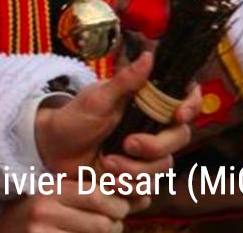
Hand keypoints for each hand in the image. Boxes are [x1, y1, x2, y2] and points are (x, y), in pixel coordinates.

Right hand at [0, 185, 133, 232]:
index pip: (97, 195)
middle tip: (109, 225)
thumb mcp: (58, 195)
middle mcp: (44, 210)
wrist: (1, 230)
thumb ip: (96, 194)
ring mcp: (42, 232)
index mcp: (48, 189)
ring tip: (91, 232)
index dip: (117, 205)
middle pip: (103, 223)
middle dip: (115, 226)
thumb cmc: (36, 213)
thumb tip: (146, 197)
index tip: (118, 208)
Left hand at [35, 52, 200, 177]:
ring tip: (107, 163)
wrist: (52, 149)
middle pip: (179, 138)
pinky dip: (128, 184)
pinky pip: (147, 186)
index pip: (185, 101)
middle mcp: (152, 128)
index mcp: (146, 104)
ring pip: (163, 166)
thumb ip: (124, 81)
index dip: (191, 106)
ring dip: (135, 169)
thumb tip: (148, 56)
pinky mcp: (136, 176)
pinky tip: (107, 178)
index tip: (178, 115)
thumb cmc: (73, 118)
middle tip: (127, 144)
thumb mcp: (97, 98)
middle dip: (154, 146)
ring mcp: (146, 154)